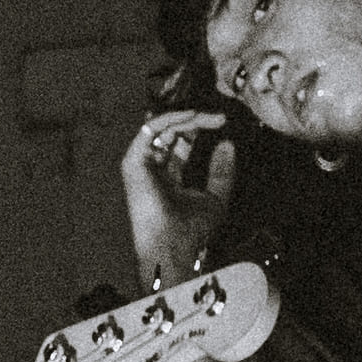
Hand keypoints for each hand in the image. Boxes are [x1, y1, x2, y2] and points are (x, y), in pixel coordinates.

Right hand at [122, 109, 236, 286]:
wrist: (174, 244)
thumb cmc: (193, 230)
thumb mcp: (216, 197)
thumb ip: (221, 172)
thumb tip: (227, 143)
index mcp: (168, 176)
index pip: (181, 144)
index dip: (200, 130)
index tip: (223, 123)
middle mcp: (153, 168)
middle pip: (171, 133)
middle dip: (196, 122)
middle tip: (220, 118)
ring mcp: (141, 164)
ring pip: (162, 128)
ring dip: (186, 118)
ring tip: (210, 116)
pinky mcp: (134, 160)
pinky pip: (150, 130)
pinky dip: (170, 119)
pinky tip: (193, 117)